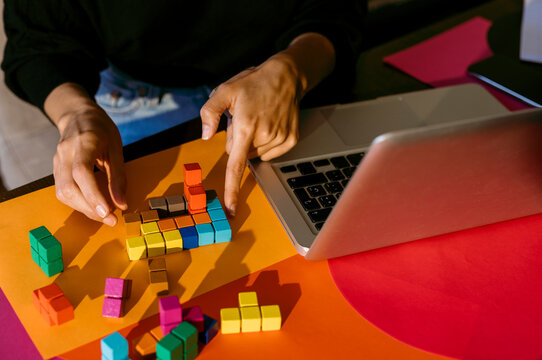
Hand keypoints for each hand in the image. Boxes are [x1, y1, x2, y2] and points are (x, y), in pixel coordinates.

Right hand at [45, 84, 126, 225]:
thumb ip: (118, 176)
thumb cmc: (101, 130)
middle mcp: (65, 152)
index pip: (82, 172)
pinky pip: (63, 191)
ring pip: (63, 193)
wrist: (78, 115)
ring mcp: (57, 161)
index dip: (93, 194)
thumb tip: (122, 204)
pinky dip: (78, 203)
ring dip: (84, 209)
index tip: (107, 212)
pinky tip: (93, 206)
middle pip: (69, 187)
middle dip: (90, 208)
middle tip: (111, 220)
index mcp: (83, 142)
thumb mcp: (116, 147)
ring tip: (104, 216)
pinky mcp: (56, 169)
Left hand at [200, 53, 301, 215]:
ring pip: (255, 154)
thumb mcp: (225, 90)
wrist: (287, 77)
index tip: (231, 209)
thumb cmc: (253, 82)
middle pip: (240, 154)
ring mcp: (280, 139)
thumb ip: (209, 112)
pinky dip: (266, 142)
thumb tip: (206, 136)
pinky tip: (269, 123)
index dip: (232, 189)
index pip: (236, 165)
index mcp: (246, 126)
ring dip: (253, 141)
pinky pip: (270, 152)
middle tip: (245, 118)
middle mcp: (265, 136)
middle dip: (238, 140)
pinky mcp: (290, 141)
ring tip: (258, 118)